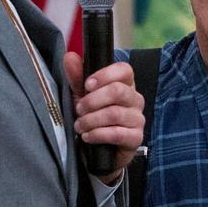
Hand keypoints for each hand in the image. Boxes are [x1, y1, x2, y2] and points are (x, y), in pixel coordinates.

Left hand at [64, 55, 144, 182]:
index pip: (124, 70)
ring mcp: (137, 119)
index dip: (104, 75)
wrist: (100, 150)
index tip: (87, 85)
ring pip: (114, 113)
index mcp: (125, 84)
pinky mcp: (136, 138)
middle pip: (118, 91)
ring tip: (80, 126)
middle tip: (78, 109)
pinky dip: (97, 134)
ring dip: (91, 120)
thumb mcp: (82, 96)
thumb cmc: (94, 118)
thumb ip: (77, 77)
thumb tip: (70, 56)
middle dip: (92, 100)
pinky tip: (87, 137)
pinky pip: (117, 133)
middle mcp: (135, 99)